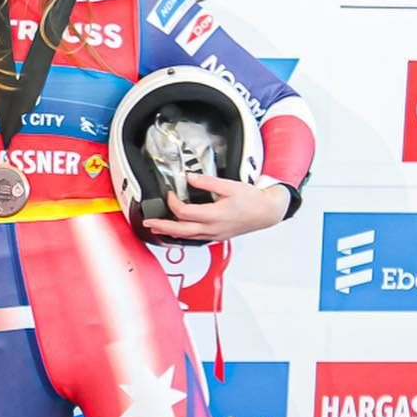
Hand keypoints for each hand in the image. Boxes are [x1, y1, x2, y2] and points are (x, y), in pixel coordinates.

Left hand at [142, 174, 290, 243]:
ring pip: (187, 237)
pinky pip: (196, 239)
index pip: (184, 212)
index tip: (170, 194)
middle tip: (148, 222)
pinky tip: (177, 232)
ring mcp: (215, 235)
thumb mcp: (230, 186)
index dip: (173, 203)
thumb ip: (208, 182)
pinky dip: (183, 236)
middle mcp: (212, 228)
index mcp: (214, 215)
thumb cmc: (252, 201)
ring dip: (170, 233)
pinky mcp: (217, 237)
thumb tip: (190, 178)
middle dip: (162, 226)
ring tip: (156, 229)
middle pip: (181, 230)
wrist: (267, 213)